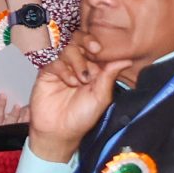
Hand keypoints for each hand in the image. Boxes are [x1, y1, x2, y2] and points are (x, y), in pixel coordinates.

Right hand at [0, 86, 31, 128]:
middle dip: (0, 105)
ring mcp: (10, 127)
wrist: (17, 133)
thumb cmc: (10, 116)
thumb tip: (10, 83)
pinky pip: (23, 124)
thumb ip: (3, 98)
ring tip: (17, 105)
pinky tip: (29, 111)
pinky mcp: (20, 130)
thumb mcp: (2, 109)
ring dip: (13, 113)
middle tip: (3, 95)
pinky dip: (26, 117)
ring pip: (10, 121)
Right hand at [30, 40, 138, 164]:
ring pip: (69, 50)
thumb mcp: (101, 97)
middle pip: (81, 44)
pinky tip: (70, 82)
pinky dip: (64, 70)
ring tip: (81, 79)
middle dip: (87, 42)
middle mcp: (79, 67)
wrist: (58, 130)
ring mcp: (63, 69)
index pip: (97, 51)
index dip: (99, 45)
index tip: (101, 49)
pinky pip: (56, 62)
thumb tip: (125, 60)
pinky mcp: (48, 73)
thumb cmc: (82, 117)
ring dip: (78, 61)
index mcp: (95, 72)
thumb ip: (109, 76)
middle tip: (94, 49)